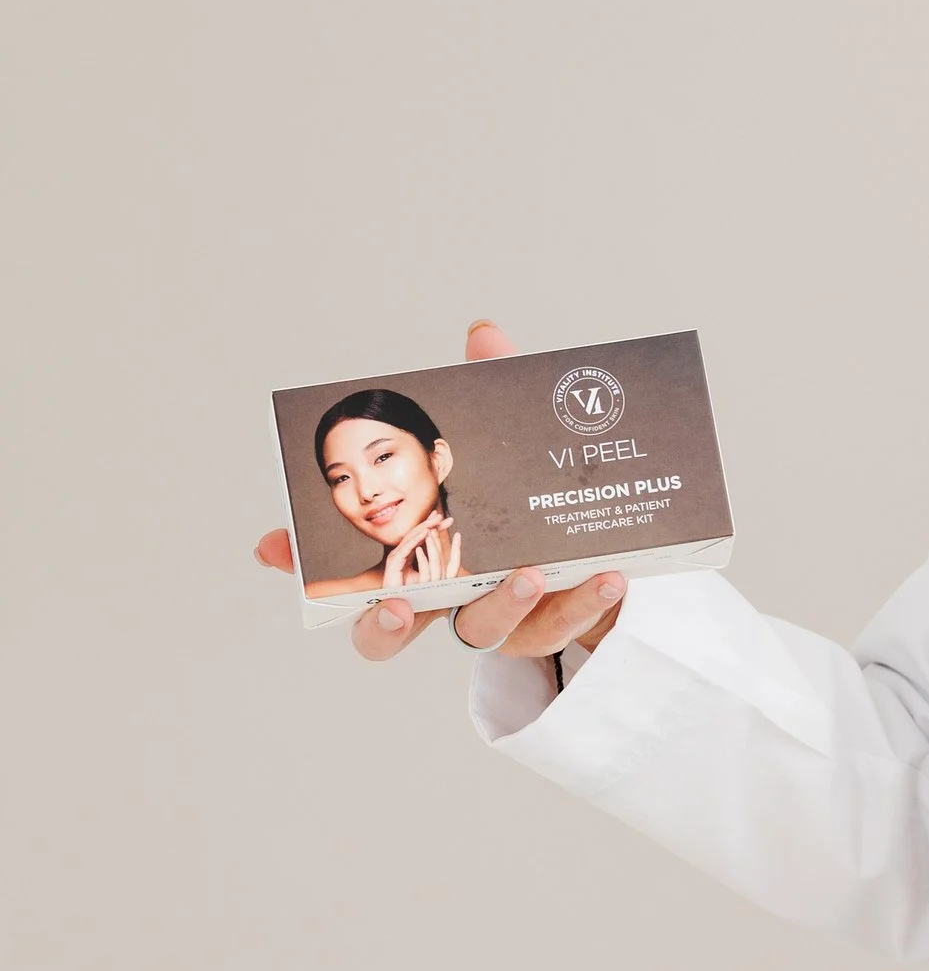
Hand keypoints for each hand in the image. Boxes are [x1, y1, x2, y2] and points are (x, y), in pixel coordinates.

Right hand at [252, 318, 631, 665]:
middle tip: (393, 604)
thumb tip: (485, 335)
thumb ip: (493, 391)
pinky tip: (608, 577)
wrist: (612, 546)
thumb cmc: (534, 495)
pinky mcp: (552, 626)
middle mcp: (444, 597)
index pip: (343, 566)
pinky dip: (584, 604)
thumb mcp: (510, 438)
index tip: (274, 549)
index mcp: (412, 553)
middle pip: (386, 634)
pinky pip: (564, 626)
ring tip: (530, 574)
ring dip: (501, 606)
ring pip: (482, 633)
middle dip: (381, 625)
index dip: (304, 566)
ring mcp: (497, 618)